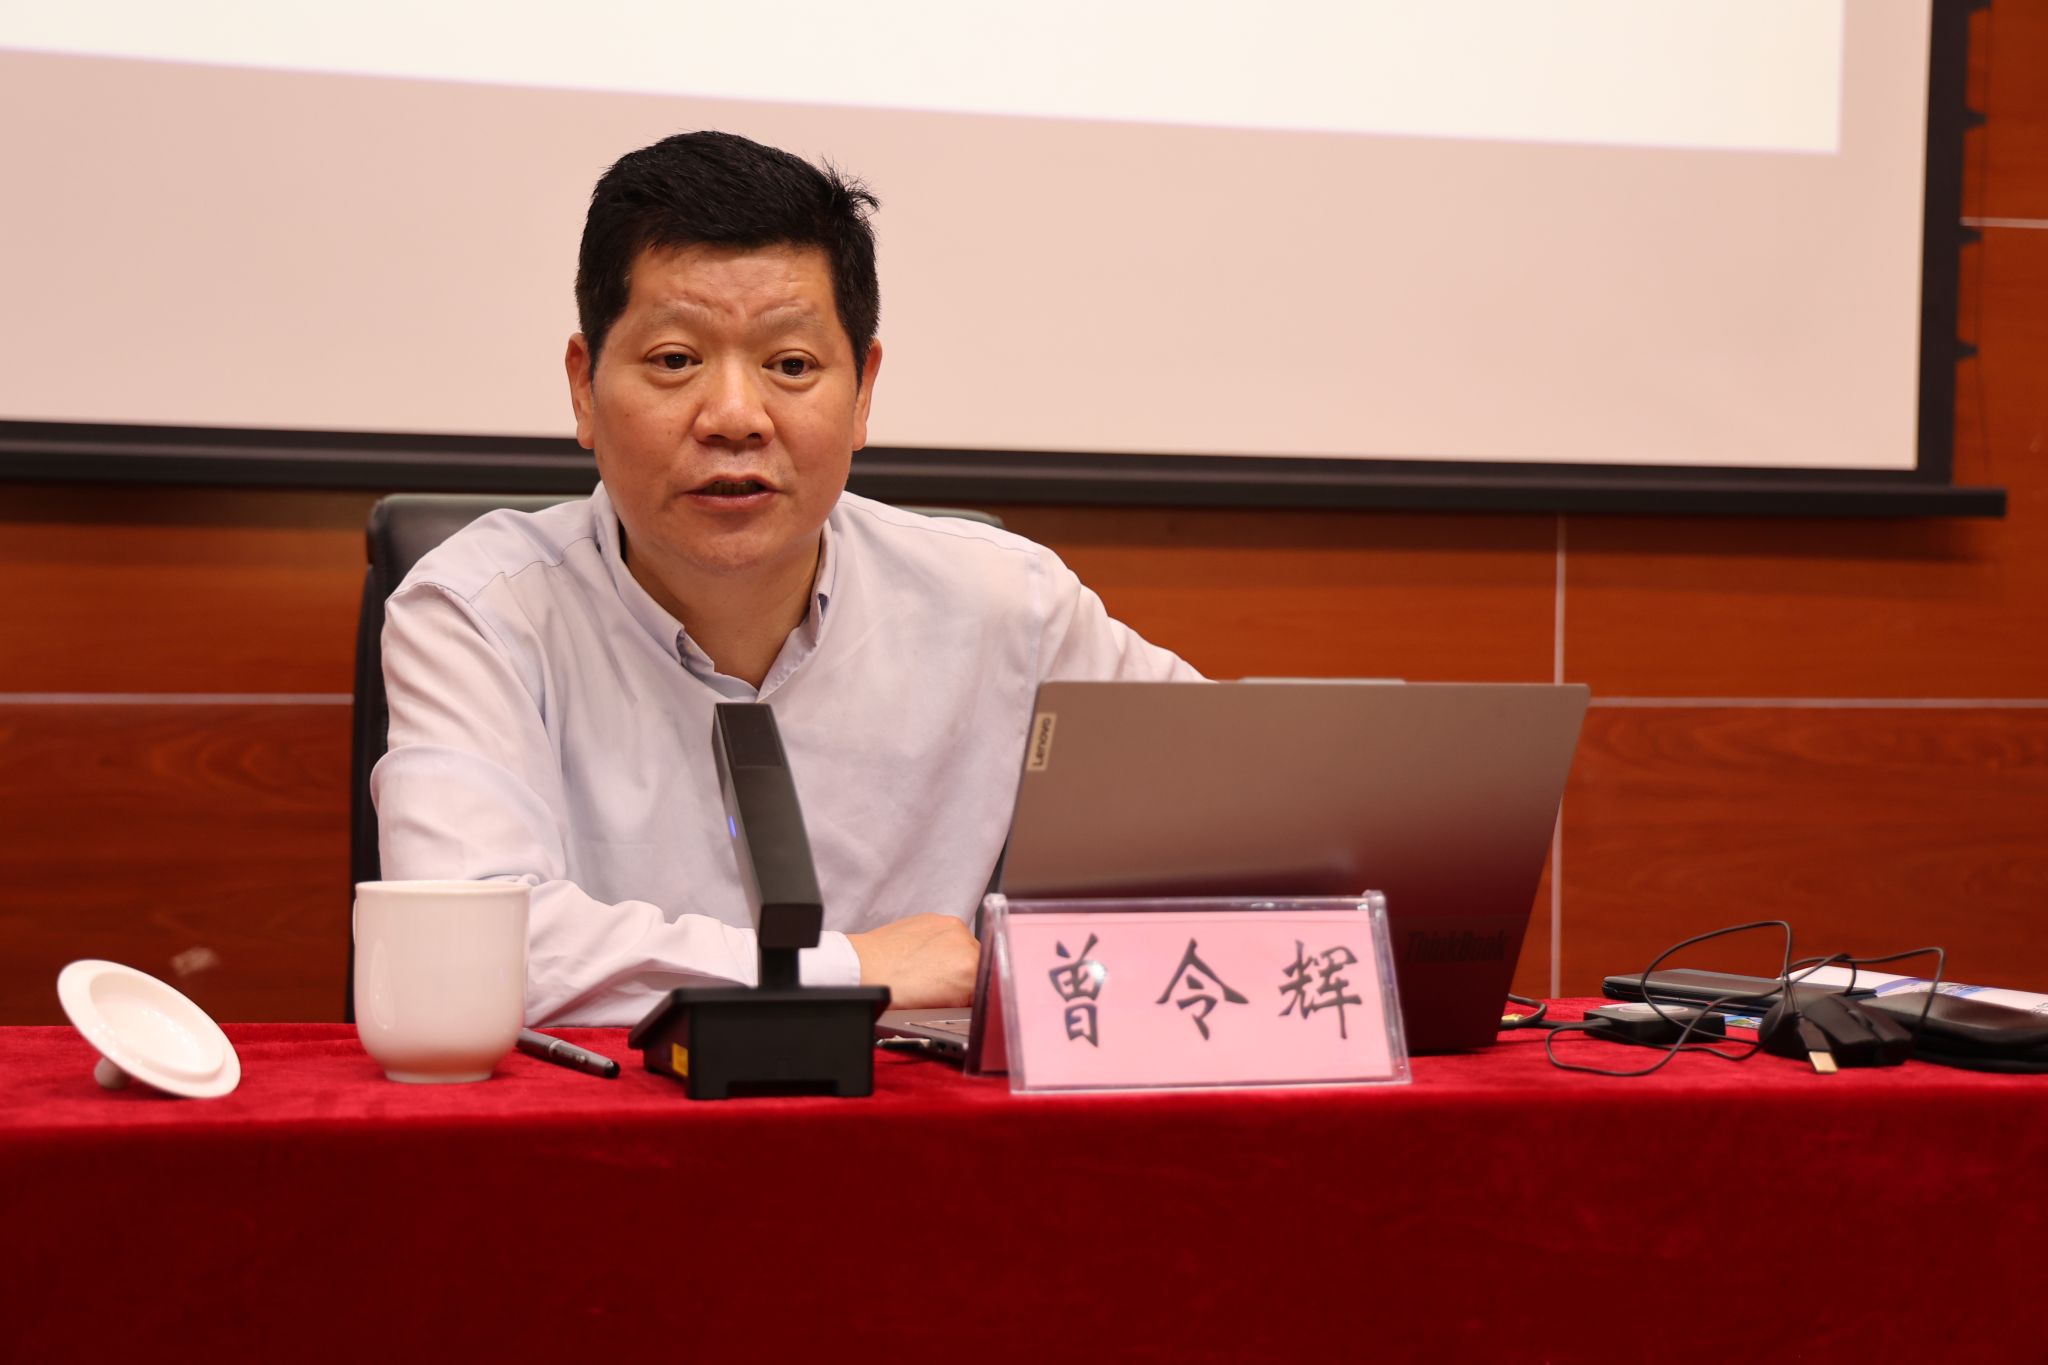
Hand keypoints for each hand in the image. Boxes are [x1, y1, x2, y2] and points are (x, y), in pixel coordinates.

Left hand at [847, 913, 978, 1008]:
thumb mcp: (941, 1007)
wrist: (863, 970)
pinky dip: (942, 945)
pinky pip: (949, 934)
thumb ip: (967, 997)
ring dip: (955, 958)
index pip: (991, 981)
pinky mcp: (934, 918)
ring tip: (929, 972)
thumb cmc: (894, 993)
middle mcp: (964, 941)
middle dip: (969, 975)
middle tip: (944, 989)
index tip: (968, 999)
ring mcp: (949, 926)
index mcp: (970, 967)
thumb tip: (977, 995)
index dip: (980, 993)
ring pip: (966, 946)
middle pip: (981, 961)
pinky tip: (923, 957)